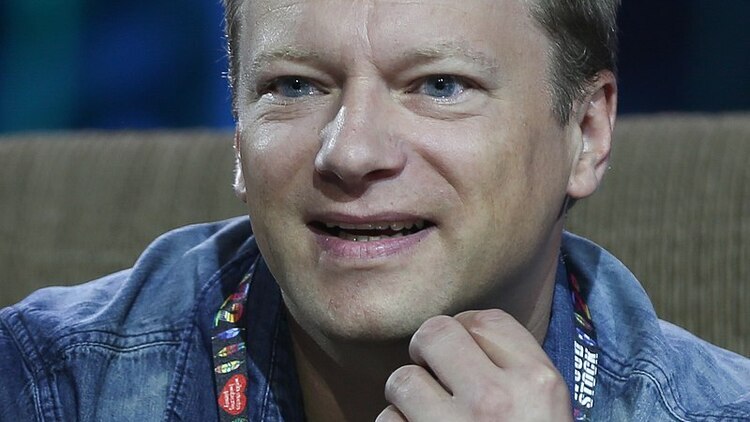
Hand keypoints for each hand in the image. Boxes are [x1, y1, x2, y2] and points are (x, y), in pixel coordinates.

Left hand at [376, 309, 571, 421]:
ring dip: (407, 398)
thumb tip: (463, 337)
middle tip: (430, 368)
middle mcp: (494, 399)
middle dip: (426, 349)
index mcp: (537, 384)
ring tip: (426, 416)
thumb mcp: (547, 413)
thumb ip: (515, 374)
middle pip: (435, 333)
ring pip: (402, 380)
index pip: (486, 320)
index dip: (465, 329)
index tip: (460, 346)